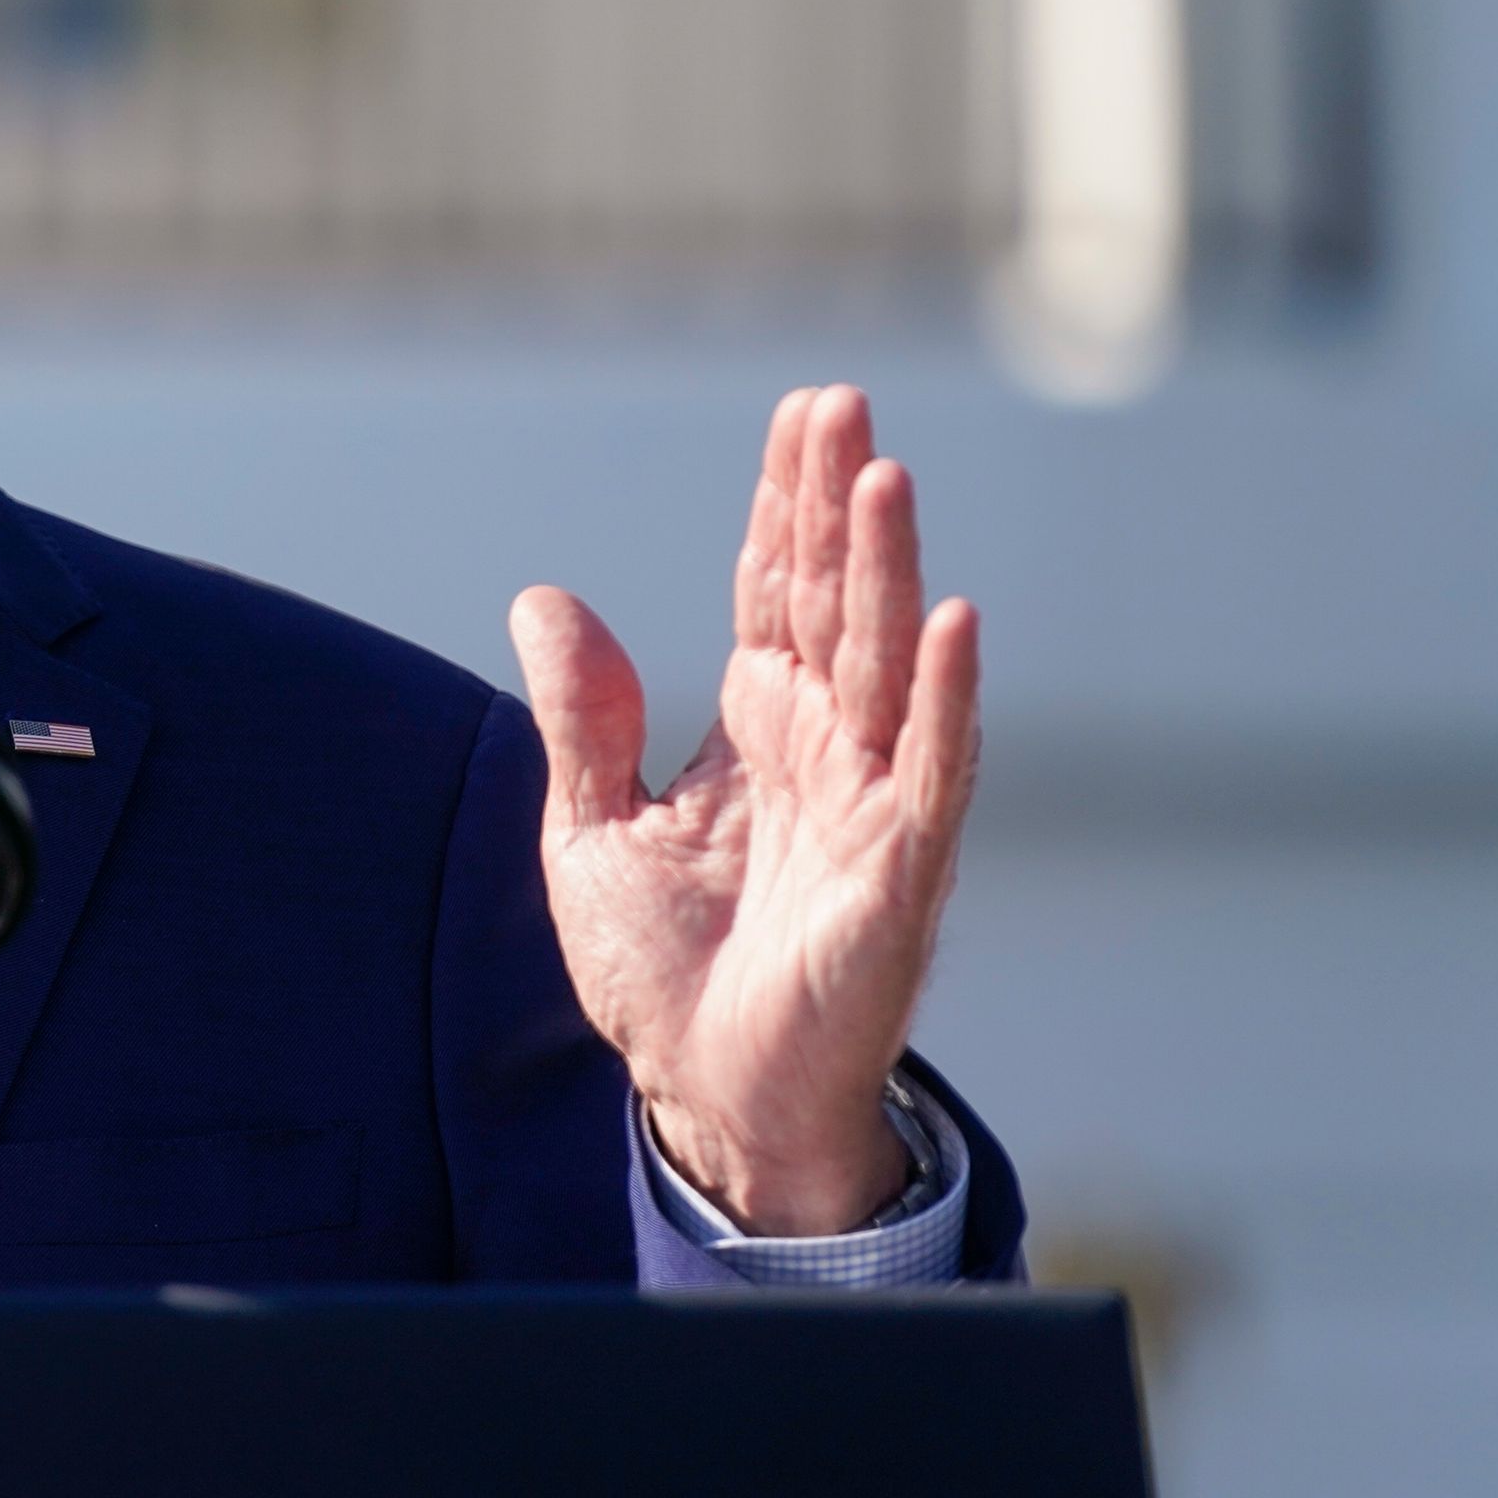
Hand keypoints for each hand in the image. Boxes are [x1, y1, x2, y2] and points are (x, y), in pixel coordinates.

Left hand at [508, 388, 981, 1234]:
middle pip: (834, 599)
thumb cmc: (666, 971)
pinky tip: (951, 620)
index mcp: (757, 728)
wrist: (705, 1094)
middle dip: (837, 503)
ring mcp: (870, 803)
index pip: (776, 590)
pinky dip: (941, 696)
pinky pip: (928, 769)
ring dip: (887, 570)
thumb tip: (546, 598)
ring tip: (883, 474)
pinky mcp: (897, 872)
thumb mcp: (590, 828)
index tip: (803, 411)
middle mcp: (824, 748)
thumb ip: (582, 718)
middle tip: (841, 402)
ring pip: (881, 661)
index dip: (787, 504)